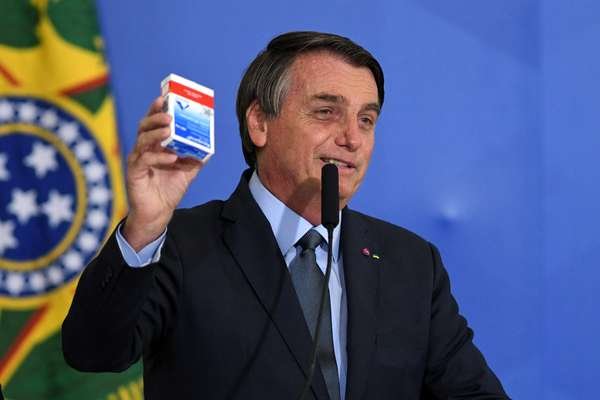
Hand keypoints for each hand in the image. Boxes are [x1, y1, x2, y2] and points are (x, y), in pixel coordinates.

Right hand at [122, 96, 203, 249]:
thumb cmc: (168, 190)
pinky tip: (171, 157)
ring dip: (156, 133)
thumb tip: (209, 147)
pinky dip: (158, 157)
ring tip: (168, 129)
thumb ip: (196, 158)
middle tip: (169, 114)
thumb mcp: (187, 172)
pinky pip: (145, 161)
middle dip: (155, 117)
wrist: (158, 214)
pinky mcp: (134, 173)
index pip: (153, 123)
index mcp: (154, 146)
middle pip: (144, 127)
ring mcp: (137, 161)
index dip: (156, 110)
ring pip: (142, 141)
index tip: (164, 98)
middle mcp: (143, 150)